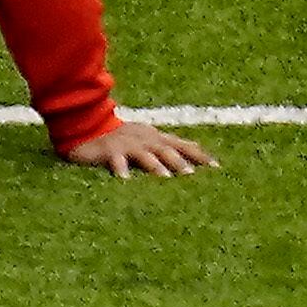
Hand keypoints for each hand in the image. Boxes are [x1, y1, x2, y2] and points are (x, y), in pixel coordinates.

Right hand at [58, 117, 213, 177]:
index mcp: (155, 137)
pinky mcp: (109, 150)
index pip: (182, 145)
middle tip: (193, 174)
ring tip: (165, 177)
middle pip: (166, 150)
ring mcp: (127, 143)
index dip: (199, 155)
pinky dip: (120, 169)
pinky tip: (124, 180)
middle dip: (180, 161)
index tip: (217, 167)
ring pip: (144, 154)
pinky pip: (116, 160)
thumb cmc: (121, 137)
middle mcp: (145, 139)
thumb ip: (166, 146)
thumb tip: (195, 150)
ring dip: (154, 165)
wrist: (89, 125)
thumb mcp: (147, 139)